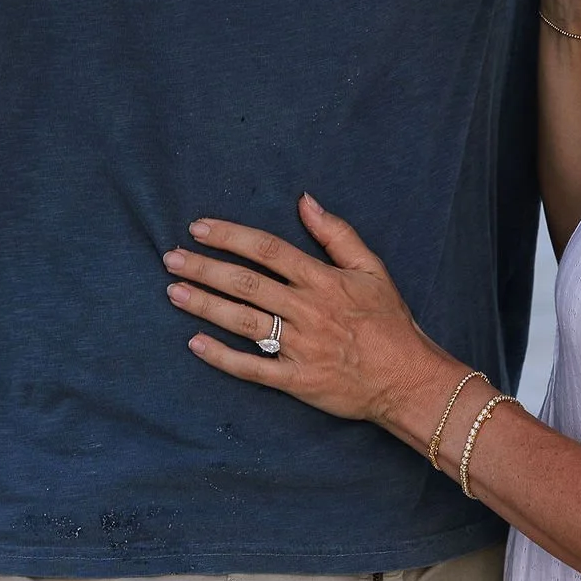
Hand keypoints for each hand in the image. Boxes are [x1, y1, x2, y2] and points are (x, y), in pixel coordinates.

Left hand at [163, 197, 454, 437]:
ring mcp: (301, 346)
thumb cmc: (390, 322)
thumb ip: (337, 233)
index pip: (268, 250)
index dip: (231, 236)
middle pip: (247, 283)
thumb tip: (305, 200)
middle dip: (205, 269)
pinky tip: (195, 343)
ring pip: (243, 321)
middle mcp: (308, 310)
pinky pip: (253, 368)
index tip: (199, 228)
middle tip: (171, 259)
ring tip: (174, 292)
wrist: (408, 379)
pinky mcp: (297, 380)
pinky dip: (222, 357)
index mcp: (323, 280)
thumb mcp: (372, 269)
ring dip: (205, 305)